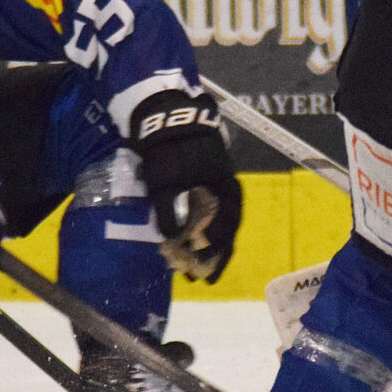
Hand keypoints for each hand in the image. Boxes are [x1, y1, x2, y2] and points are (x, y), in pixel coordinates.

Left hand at [127, 91, 241, 280]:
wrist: (168, 115)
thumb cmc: (168, 149)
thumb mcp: (165, 181)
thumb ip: (169, 211)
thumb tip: (175, 240)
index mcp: (221, 188)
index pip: (225, 229)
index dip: (216, 255)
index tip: (205, 276)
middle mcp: (226, 186)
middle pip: (227, 227)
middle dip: (216, 253)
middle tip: (205, 275)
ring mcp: (219, 179)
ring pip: (221, 217)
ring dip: (211, 241)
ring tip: (199, 261)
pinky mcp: (208, 175)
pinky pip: (212, 206)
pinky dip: (206, 223)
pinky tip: (194, 234)